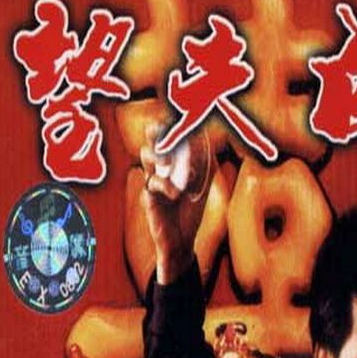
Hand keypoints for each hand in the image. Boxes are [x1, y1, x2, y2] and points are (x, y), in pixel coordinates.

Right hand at [140, 122, 213, 283]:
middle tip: (163, 124)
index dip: (172, 126)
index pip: (169, 138)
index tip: (181, 116)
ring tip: (172, 165)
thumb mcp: (202, 188)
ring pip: (146, 155)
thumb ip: (206, 166)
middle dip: (157, 130)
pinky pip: (152, 183)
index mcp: (172, 163)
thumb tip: (210, 143)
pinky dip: (166, 185)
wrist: (181, 241)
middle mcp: (160, 168)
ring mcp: (152, 181)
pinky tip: (176, 194)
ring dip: (161, 155)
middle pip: (153, 140)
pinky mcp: (148, 197)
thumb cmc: (190, 213)